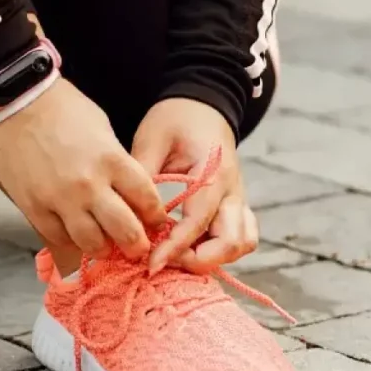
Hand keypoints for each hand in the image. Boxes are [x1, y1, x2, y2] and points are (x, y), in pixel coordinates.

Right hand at [0, 79, 165, 259]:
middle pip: (126, 232)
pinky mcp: (34, 208)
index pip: (147, 201)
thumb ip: (116, 162)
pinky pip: (59, 238)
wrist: (13, 103)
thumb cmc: (60, 108)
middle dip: (137, 244)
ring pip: (92, 244)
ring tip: (104, 243)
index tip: (154, 220)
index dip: (155, 216)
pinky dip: (70, 240)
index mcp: (112, 160)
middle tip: (137, 246)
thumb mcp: (101, 128)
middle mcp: (89, 185)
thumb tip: (126, 190)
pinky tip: (74, 233)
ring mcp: (60, 200)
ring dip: (103, 247)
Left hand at [131, 97, 257, 274]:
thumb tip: (127, 214)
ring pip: (243, 244)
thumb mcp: (152, 139)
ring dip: (214, 258)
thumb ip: (143, 175)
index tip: (150, 264)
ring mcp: (238, 199)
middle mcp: (233, 190)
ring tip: (176, 255)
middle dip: (198, 260)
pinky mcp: (236, 206)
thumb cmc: (174, 119)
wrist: (201, 106)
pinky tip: (191, 247)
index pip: (198, 223)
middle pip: (232, 242)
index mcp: (213, 173)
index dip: (174, 248)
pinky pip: (241, 237)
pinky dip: (221, 250)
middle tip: (163, 260)